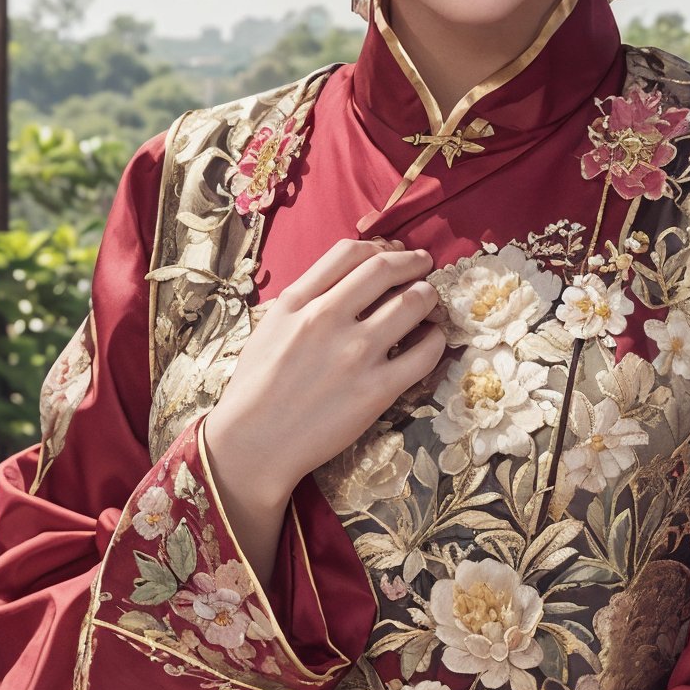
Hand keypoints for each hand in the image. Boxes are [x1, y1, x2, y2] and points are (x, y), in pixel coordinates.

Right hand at [204, 236, 443, 517]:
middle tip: (425, 264)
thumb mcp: (270, 326)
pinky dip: (435, 339)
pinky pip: (423, 353)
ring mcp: (355, 354)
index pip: (350, 253)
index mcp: (299, 301)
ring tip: (429, 300)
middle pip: (385, 269)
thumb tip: (344, 276)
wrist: (254, 443)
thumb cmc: (256, 387)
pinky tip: (431, 339)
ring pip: (411, 303)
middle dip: (413, 262)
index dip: (381, 246)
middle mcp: (328, 318)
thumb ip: (304, 296)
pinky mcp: (376, 390)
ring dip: (427, 295)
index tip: (393, 252)